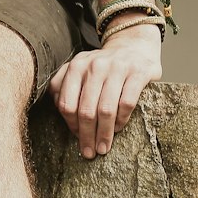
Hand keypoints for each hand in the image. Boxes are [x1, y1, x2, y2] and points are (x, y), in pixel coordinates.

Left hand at [48, 23, 161, 158]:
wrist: (134, 45)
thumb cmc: (103, 66)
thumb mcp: (80, 69)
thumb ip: (64, 85)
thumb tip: (60, 110)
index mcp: (76, 67)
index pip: (67, 103)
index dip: (71, 125)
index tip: (77, 138)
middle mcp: (94, 66)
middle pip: (85, 110)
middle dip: (86, 135)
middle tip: (89, 152)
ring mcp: (117, 68)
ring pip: (106, 109)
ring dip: (104, 133)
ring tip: (103, 147)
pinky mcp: (138, 73)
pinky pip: (127, 103)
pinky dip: (122, 120)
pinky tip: (119, 128)